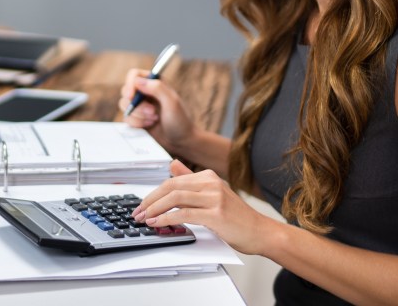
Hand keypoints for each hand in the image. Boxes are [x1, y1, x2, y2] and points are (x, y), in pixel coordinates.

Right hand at [118, 68, 196, 153]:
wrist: (181, 142)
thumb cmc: (180, 121)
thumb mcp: (172, 102)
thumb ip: (157, 88)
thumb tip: (137, 81)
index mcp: (155, 82)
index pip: (134, 75)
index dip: (130, 84)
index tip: (131, 96)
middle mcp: (145, 92)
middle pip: (126, 91)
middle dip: (137, 105)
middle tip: (152, 112)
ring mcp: (140, 106)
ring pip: (124, 105)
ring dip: (138, 115)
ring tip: (154, 119)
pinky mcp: (136, 118)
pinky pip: (126, 118)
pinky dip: (136, 123)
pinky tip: (149, 125)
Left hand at [131, 160, 275, 254]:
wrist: (260, 232)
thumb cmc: (236, 217)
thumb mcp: (213, 194)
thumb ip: (191, 180)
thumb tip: (172, 165)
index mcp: (208, 176)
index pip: (173, 180)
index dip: (154, 193)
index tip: (142, 205)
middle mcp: (211, 183)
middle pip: (171, 186)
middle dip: (150, 200)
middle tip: (138, 213)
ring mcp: (214, 197)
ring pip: (175, 198)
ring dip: (155, 209)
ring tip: (144, 219)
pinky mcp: (216, 213)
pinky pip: (184, 213)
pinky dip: (167, 218)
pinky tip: (158, 223)